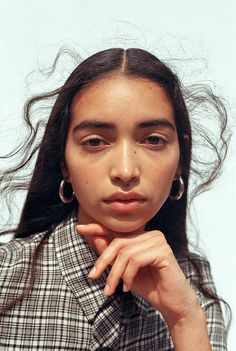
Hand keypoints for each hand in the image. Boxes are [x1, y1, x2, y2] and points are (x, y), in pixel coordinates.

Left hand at [75, 223, 200, 328]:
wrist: (172, 304)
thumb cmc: (150, 287)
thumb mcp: (124, 271)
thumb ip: (112, 255)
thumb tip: (95, 238)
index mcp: (142, 236)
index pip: (117, 230)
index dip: (97, 229)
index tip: (79, 229)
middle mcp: (151, 234)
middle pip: (118, 242)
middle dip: (103, 261)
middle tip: (94, 277)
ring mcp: (158, 240)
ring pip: (125, 252)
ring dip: (114, 274)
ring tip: (112, 290)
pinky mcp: (163, 251)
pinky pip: (135, 260)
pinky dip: (127, 275)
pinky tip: (127, 287)